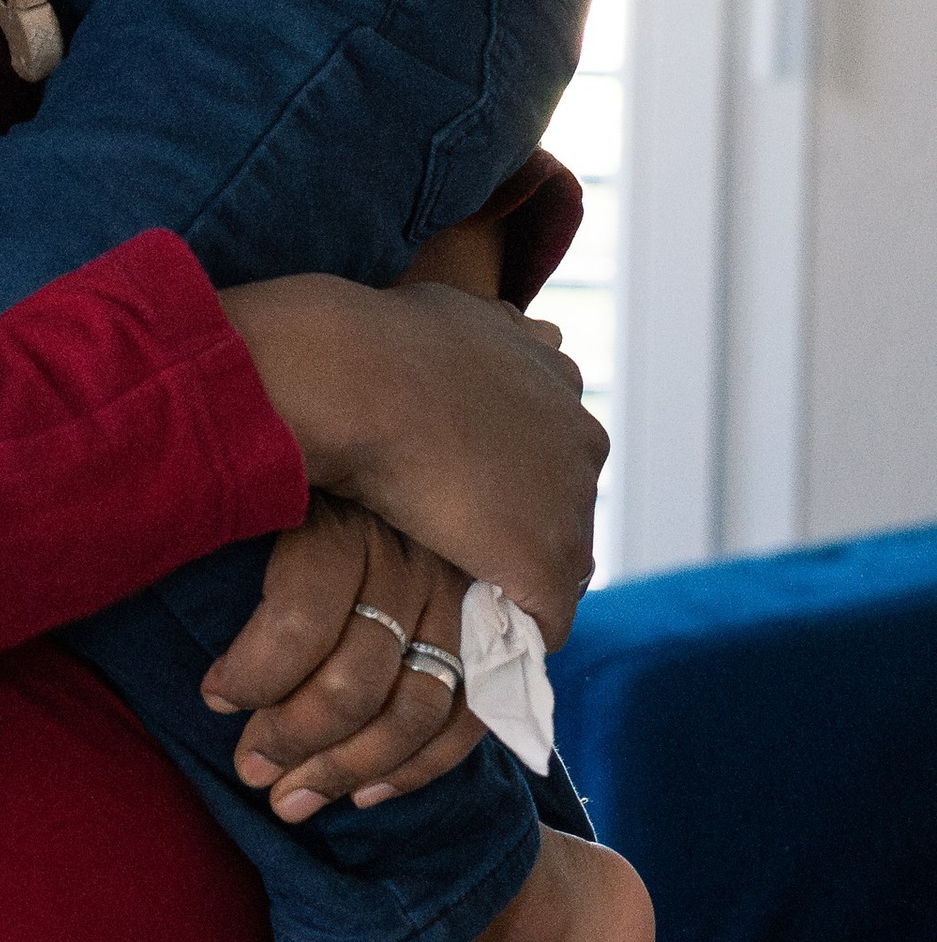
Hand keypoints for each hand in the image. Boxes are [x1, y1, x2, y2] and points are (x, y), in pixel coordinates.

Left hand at [201, 493, 487, 818]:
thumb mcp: (262, 484)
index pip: (302, 615)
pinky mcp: (496, 631)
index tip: (214, 695)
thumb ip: (229, 521)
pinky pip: (467, 717)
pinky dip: (417, 767)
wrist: (401, 439)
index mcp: (344, 513)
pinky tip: (364, 795)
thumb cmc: (294, 477)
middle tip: (250, 769)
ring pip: (414, 707)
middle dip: (295, 737)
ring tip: (291, 799)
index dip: (256, 671)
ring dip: (348, 767)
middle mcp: (411, 553)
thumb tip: (179, 612)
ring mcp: (462, 594)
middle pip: (358, 675)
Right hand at [214, 274, 604, 645]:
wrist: (359, 380)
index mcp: (560, 381)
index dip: (511, 471)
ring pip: (556, 563)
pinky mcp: (547, 567)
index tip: (465, 483)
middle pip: (565, 504)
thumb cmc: (388, 342)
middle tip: (455, 532)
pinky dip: (513, 630)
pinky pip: (543, 620)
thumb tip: (534, 327)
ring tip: (457, 583)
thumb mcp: (463, 311)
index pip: (556, 445)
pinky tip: (471, 628)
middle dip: (521, 519)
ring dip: (514, 573)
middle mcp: (582, 439)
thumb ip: (505, 329)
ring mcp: (571, 507)